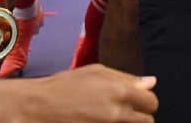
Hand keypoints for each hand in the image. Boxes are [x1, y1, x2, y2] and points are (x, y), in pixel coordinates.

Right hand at [28, 66, 158, 121]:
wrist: (38, 107)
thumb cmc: (66, 85)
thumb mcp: (96, 72)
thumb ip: (127, 78)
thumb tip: (151, 82)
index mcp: (120, 91)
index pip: (151, 103)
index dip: (145, 103)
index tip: (136, 103)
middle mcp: (118, 112)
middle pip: (147, 121)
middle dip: (140, 117)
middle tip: (125, 113)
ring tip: (112, 118)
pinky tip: (101, 122)